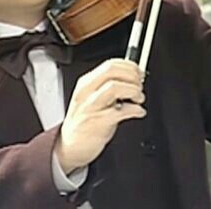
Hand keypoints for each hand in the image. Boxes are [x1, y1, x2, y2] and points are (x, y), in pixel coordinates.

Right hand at [54, 59, 145, 173]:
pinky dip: (135, 110)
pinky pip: (120, 111)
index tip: (139, 72)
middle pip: (112, 71)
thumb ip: (108, 86)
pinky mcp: (97, 123)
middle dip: (132, 76)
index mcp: (86, 83)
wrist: (70, 147)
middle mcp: (87, 92)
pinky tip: (139, 111)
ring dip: (133, 90)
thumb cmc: (84, 121)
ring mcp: (91, 107)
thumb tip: (132, 77)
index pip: (109, 64)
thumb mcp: (91, 97)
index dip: (129, 66)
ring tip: (139, 98)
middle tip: (140, 85)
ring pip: (115, 87)